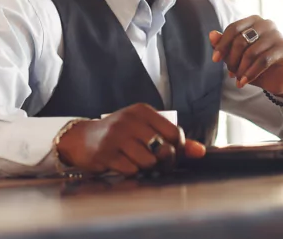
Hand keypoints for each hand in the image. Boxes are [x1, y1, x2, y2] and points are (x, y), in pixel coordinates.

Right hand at [55, 103, 205, 174]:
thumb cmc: (119, 134)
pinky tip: (123, 164)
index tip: (171, 152)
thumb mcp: (145, 128)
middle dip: (163, 161)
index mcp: (142, 111)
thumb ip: (173, 140)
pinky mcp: (105, 153)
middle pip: (162, 148)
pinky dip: (131, 171)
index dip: (177, 148)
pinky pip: (130, 170)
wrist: (82, 139)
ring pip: (148, 161)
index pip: (174, 132)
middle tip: (156, 162)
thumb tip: (200, 151)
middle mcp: (129, 120)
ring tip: (137, 161)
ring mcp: (116, 136)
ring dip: (146, 167)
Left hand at [210, 16, 282, 96]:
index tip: (215, 59)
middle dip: (232, 60)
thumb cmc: (255, 63)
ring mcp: (277, 35)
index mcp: (253, 21)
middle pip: (241, 40)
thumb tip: (211, 34)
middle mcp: (266, 23)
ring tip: (237, 79)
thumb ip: (224, 45)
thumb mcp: (236, 55)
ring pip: (251, 52)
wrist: (277, 78)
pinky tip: (244, 82)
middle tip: (230, 73)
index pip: (233, 29)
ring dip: (241, 69)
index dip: (222, 45)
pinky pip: (263, 61)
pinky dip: (251, 73)